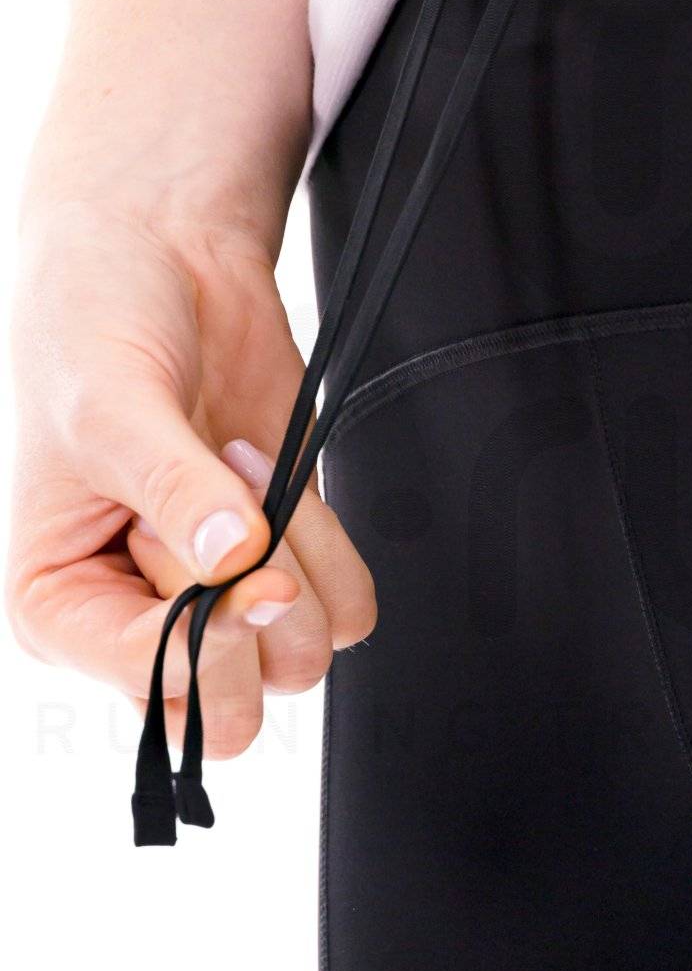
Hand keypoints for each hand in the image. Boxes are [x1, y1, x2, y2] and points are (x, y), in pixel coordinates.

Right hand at [7, 199, 375, 756]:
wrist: (161, 260)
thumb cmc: (91, 329)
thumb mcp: (108, 409)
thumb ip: (172, 492)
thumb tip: (230, 561)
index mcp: (63, 613)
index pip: (154, 690)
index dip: (203, 634)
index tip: (225, 556)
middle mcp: (142, 623)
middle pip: (237, 710)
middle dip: (251, 612)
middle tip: (219, 508)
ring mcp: (221, 599)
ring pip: (300, 661)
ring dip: (291, 557)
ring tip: (229, 464)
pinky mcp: (289, 563)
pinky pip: (348, 607)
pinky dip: (329, 538)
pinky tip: (268, 468)